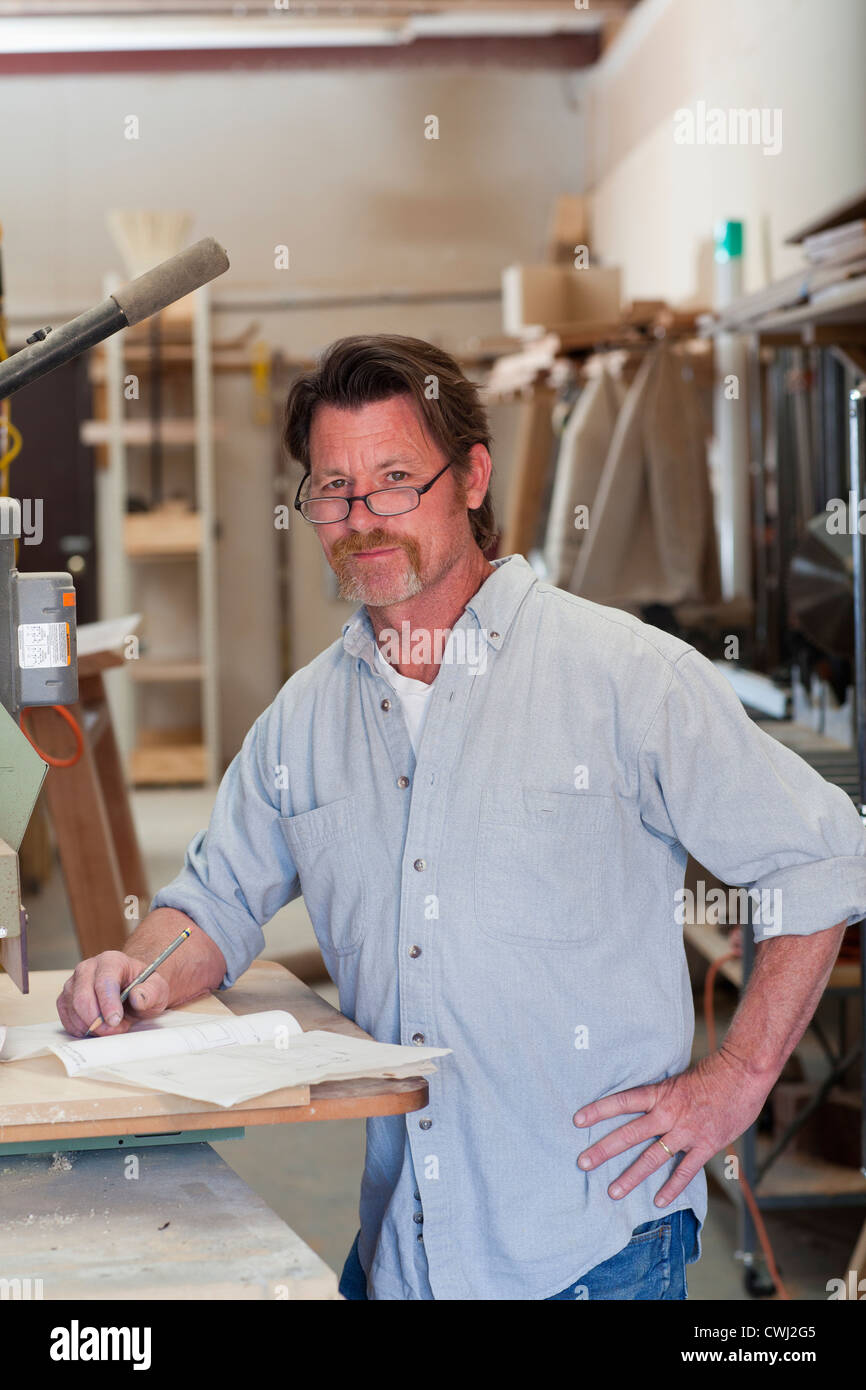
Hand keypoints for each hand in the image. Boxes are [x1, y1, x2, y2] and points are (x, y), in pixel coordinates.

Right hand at [56, 951, 169, 1037]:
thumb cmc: (143, 987)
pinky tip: (96, 1028)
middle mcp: (88, 968)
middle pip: (82, 997)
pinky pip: (66, 1017)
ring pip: (72, 1008)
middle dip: (98, 1020)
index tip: (115, 1021)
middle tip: (115, 1029)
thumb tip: (137, 997)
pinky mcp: (66, 998)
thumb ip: (151, 992)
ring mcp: (74, 982)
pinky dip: (80, 1028)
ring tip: (111, 1026)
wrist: (131, 990)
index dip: (108, 1004)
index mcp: (111, 960)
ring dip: (91, 1025)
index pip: (104, 981)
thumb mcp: (157, 989)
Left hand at [572, 1050, 770, 1207]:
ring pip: (652, 1158)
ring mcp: (686, 1131)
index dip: (598, 1110)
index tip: (577, 1120)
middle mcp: (668, 1113)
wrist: (743, 1073)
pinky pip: (685, 1170)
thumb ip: (662, 1095)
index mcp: (660, 1093)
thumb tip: (645, 1103)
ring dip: (631, 1176)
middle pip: (629, 1134)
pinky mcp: (705, 1145)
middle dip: (604, 1149)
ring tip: (612, 1191)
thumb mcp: (679, 1077)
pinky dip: (672, 1187)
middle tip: (582, 1162)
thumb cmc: (712, 1071)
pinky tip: (659, 1201)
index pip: (622, 1101)